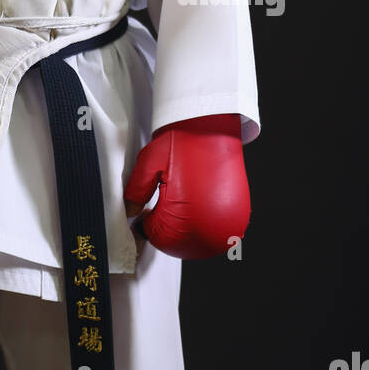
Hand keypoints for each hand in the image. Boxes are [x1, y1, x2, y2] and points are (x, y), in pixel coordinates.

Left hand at [123, 113, 250, 259]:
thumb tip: (130, 214)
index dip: (147, 223)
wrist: (212, 125)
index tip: (146, 210)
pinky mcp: (240, 217)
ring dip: (187, 229)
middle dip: (167, 228)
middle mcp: (214, 230)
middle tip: (163, 201)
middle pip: (179, 245)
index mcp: (188, 219)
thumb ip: (136, 193)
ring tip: (180, 200)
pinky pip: (217, 233)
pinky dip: (205, 224)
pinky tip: (196, 203)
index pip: (157, 238)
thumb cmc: (182, 142)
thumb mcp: (148, 164)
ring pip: (199, 242)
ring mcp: (231, 226)